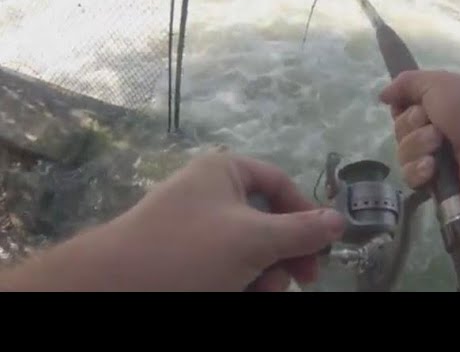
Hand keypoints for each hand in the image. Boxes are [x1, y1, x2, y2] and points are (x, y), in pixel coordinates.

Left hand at [113, 152, 345, 290]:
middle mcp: (211, 193)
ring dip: (264, 275)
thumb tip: (340, 220)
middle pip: (267, 221)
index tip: (322, 249)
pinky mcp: (184, 257)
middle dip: (284, 255)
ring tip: (261, 294)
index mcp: (225, 172)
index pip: (280, 184)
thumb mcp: (253, 240)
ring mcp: (196, 226)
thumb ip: (301, 231)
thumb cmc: (189, 251)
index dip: (305, 214)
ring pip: (249, 250)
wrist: (113, 288)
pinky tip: (240, 295)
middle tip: (299, 281)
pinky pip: (225, 265)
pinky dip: (239, 282)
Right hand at [380, 70, 459, 214]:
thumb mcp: (440, 83)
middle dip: (412, 128)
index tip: (417, 107)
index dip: (403, 109)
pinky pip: (410, 178)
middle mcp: (437, 131)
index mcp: (440, 106)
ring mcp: (438, 160)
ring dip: (417, 149)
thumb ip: (407, 83)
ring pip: (402, 155)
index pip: (402, 108)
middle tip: (437, 130)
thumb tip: (383, 95)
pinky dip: (419, 172)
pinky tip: (434, 171)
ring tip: (440, 149)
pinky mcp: (438, 186)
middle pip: (399, 131)